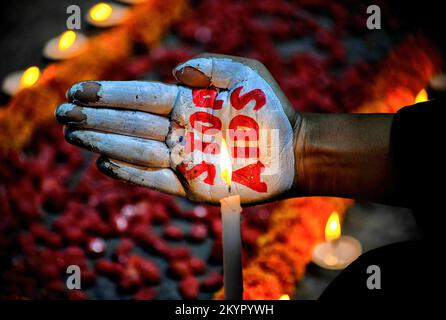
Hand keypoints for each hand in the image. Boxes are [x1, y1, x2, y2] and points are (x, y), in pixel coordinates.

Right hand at [56, 54, 299, 204]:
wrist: (292, 150)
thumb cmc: (270, 108)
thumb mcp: (244, 74)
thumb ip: (209, 67)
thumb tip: (172, 74)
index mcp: (187, 104)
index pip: (140, 97)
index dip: (109, 94)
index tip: (78, 92)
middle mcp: (180, 130)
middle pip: (130, 123)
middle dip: (96, 118)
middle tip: (62, 115)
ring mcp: (184, 159)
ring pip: (136, 150)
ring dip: (104, 142)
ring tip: (73, 135)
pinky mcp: (192, 186)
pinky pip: (155, 179)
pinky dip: (130, 172)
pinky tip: (104, 161)